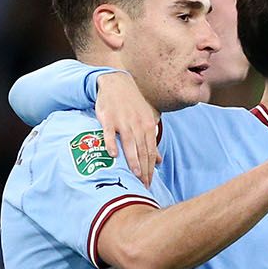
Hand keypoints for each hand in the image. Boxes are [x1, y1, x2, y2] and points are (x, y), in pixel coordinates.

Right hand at [95, 71, 159, 186]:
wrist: (117, 83)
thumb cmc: (133, 105)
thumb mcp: (146, 121)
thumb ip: (151, 141)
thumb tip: (159, 161)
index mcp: (149, 126)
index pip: (150, 152)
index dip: (151, 169)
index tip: (149, 183)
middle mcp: (138, 125)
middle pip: (142, 151)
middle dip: (144, 169)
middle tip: (144, 185)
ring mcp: (123, 122)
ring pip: (129, 144)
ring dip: (133, 160)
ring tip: (135, 175)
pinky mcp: (108, 118)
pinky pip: (109, 133)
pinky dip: (111, 144)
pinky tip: (113, 155)